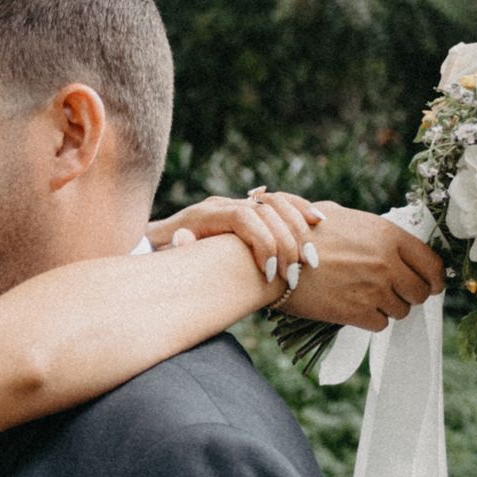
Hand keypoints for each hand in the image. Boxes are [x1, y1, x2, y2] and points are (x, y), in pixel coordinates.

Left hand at [149, 188, 322, 293]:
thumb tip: (185, 237)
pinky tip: (320, 223)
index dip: (262, 242)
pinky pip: (281, 203)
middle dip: (286, 242)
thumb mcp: (160, 255)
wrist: (156, 242)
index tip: (269, 273)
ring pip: (278, 203)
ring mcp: (237, 204)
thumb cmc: (159, 255)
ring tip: (311, 258)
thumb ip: (172, 249)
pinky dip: (301, 209)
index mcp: (203, 215)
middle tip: (296, 274)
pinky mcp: (249, 210)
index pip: (244, 217)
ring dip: (299, 227)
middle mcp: (222, 205)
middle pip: (266, 211)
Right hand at [278, 202, 445, 332]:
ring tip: (367, 298)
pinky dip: (371, 319)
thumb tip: (390, 242)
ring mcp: (374, 289)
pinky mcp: (357, 312)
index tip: (431, 285)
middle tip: (396, 293)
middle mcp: (386, 262)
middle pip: (421, 292)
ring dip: (389, 307)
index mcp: (388, 235)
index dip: (435, 278)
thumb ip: (372, 231)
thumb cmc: (302, 233)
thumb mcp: (342, 216)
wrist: (273, 258)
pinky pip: (380, 324)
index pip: (433, 264)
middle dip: (411, 294)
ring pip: (401, 310)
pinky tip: (355, 308)